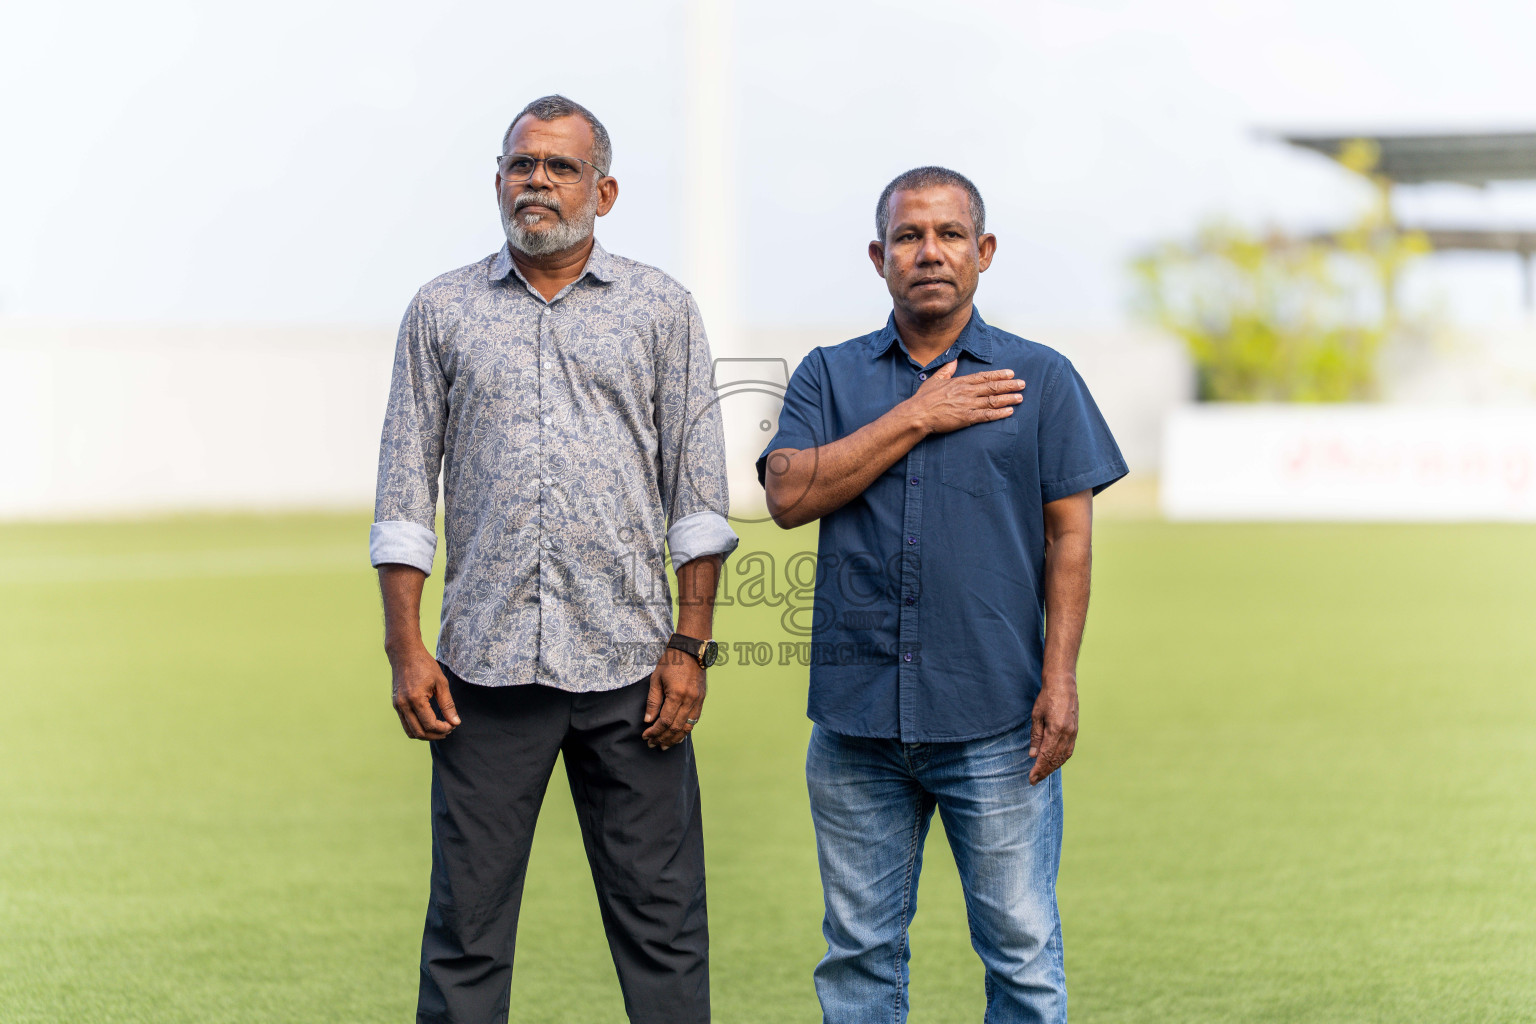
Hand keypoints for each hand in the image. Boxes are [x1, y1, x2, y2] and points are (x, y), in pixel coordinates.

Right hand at [389, 645, 460, 739]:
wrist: (404, 654)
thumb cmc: (424, 665)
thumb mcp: (441, 683)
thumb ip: (448, 704)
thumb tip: (455, 722)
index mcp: (415, 699)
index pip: (430, 724)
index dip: (443, 729)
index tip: (453, 725)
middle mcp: (403, 705)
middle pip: (419, 732)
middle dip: (436, 735)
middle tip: (448, 730)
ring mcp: (397, 706)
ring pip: (410, 732)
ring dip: (426, 735)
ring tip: (439, 730)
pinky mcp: (396, 705)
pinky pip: (406, 724)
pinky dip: (417, 728)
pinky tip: (429, 723)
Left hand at [642, 649, 704, 749]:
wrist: (691, 650)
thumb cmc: (671, 662)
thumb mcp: (656, 679)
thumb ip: (653, 701)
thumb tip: (649, 721)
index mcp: (677, 694)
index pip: (665, 721)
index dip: (655, 731)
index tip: (646, 736)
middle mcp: (690, 700)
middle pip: (676, 728)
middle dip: (663, 738)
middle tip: (652, 744)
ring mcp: (698, 700)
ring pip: (687, 727)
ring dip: (675, 739)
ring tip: (664, 745)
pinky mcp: (702, 699)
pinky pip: (694, 720)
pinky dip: (685, 730)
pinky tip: (677, 735)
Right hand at [902, 361, 1024, 435]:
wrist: (918, 414)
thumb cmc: (924, 398)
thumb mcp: (935, 379)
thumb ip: (947, 370)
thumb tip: (954, 360)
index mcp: (961, 382)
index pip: (984, 376)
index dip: (999, 375)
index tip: (1010, 373)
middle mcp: (967, 392)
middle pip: (993, 387)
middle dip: (1009, 385)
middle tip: (1022, 384)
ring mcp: (968, 404)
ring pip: (993, 400)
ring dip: (1008, 398)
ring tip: (1020, 397)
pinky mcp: (967, 418)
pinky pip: (987, 415)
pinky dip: (999, 413)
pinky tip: (1009, 411)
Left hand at [1028, 670, 1077, 784]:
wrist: (1063, 684)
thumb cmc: (1047, 698)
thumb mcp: (1036, 716)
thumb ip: (1035, 737)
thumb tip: (1032, 755)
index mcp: (1056, 730)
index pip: (1046, 756)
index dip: (1038, 769)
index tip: (1031, 779)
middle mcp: (1067, 734)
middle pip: (1055, 759)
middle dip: (1045, 771)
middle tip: (1034, 781)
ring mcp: (1073, 733)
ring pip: (1063, 756)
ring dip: (1053, 767)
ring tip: (1043, 774)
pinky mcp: (1075, 731)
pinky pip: (1069, 750)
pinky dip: (1061, 759)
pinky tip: (1054, 763)